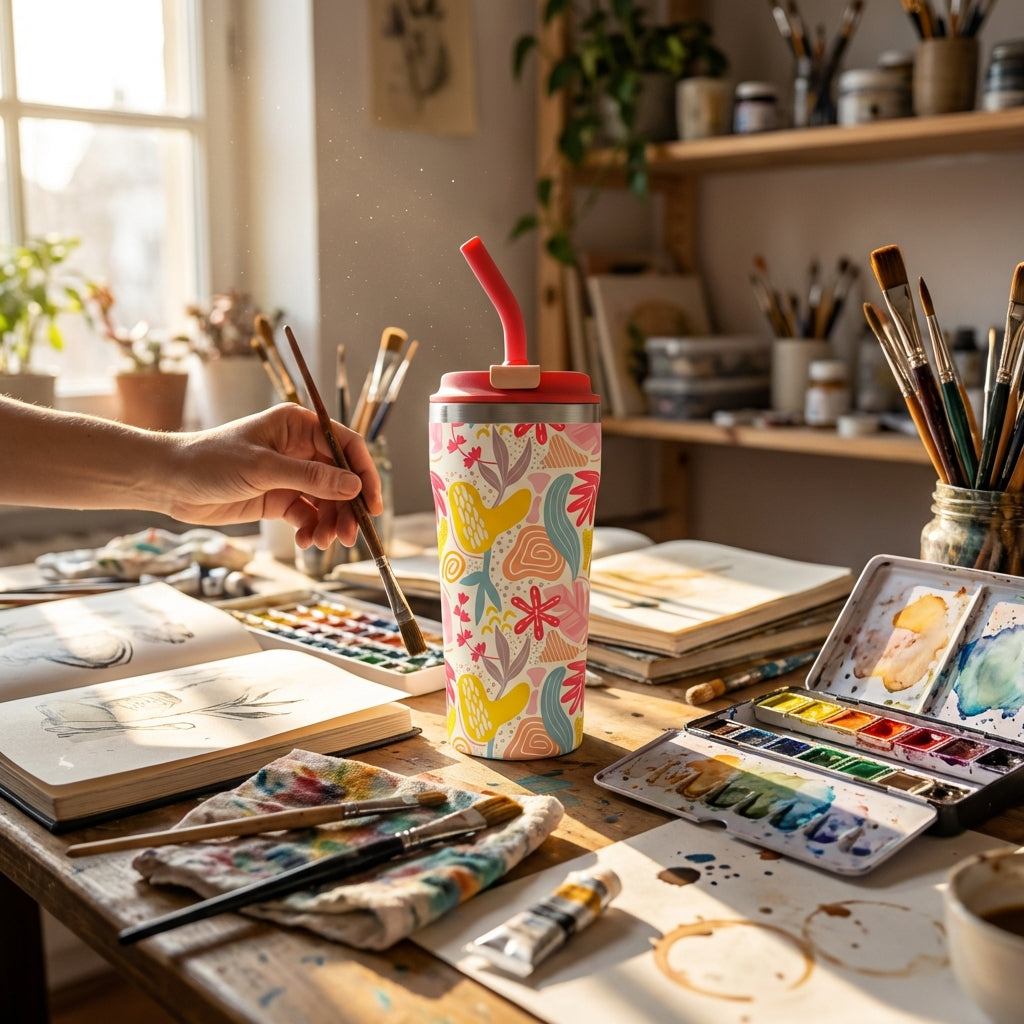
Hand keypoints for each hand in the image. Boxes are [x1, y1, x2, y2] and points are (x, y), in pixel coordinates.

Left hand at [163, 404, 382, 548]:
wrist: (169, 483)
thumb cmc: (209, 461)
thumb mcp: (263, 468)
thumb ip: (311, 478)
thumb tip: (353, 486)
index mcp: (297, 426)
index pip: (346, 445)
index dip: (364, 473)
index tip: (373, 503)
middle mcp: (299, 448)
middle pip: (341, 478)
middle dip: (348, 508)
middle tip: (351, 535)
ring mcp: (290, 474)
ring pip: (327, 500)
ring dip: (331, 523)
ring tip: (324, 543)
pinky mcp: (278, 498)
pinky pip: (308, 515)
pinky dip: (311, 529)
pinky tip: (306, 542)